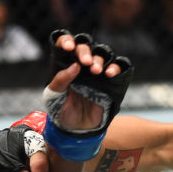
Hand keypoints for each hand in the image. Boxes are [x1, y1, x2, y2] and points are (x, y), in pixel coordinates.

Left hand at [41, 30, 132, 160]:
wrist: (77, 131)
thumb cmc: (62, 112)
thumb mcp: (54, 98)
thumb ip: (60, 81)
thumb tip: (74, 66)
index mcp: (65, 64)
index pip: (66, 44)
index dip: (67, 40)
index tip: (68, 47)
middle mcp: (82, 64)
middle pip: (86, 46)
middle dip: (86, 52)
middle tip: (85, 63)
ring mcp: (97, 72)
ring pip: (103, 54)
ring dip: (100, 59)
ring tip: (96, 71)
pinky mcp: (110, 82)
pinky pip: (118, 67)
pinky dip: (116, 66)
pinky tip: (109, 74)